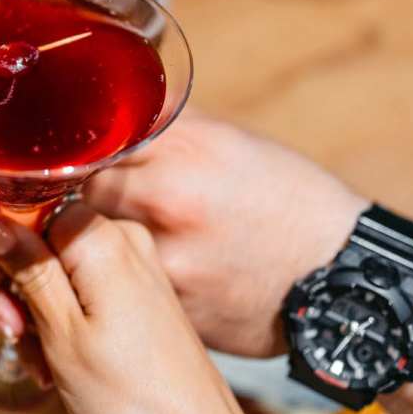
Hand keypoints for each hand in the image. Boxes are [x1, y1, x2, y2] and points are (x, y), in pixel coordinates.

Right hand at [0, 203, 248, 413]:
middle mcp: (121, 237)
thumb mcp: (62, 333)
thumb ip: (26, 267)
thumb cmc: (134, 399)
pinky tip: (59, 356)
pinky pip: (82, 282)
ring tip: (41, 359)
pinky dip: (62, 315)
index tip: (0, 296)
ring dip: (35, 308)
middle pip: (38, 235)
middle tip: (15, 332)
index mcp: (101, 237)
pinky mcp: (139, 288)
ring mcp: (134, 262)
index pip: (25, 208)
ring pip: (55, 264)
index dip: (2, 250)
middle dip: (15, 284)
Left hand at [77, 113, 366, 356]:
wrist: (340, 270)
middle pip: (83, 197)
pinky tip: (162, 272)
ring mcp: (169, 263)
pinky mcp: (176, 311)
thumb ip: (159, 119)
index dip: (77, 154)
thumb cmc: (282, 194)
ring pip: (100, 249)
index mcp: (178, 152)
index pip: (91, 146)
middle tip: (99, 200)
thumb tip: (110, 102)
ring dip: (102, 243)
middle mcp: (168, 203)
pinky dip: (134, 281)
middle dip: (84, 199)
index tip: (71, 159)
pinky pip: (130, 290)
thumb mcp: (224, 137)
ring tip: (133, 237)